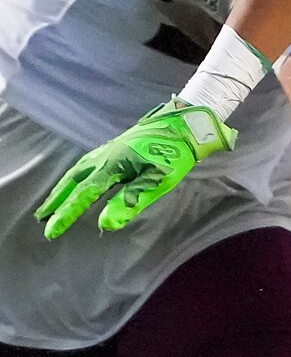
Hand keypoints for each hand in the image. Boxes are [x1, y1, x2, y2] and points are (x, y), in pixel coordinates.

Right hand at [35, 101, 236, 238]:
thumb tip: (105, 225)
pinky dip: (73, 177)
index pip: (83, 195)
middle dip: (56, 202)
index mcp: (113, 165)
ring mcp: (107, 150)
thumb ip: (130, 202)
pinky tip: (75, 182)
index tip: (51, 232)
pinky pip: (85, 164)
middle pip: (72, 182)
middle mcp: (104, 156)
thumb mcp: (157, 181)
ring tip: (50, 205)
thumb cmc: (174, 155)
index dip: (66, 215)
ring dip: (61, 189)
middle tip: (40, 219)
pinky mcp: (114, 147)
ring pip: (76, 172)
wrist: (184, 124)